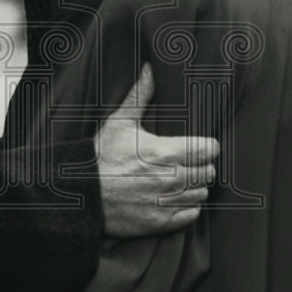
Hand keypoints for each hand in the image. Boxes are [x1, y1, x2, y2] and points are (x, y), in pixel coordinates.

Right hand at [96, 63, 219, 238]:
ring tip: (176, 180)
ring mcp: (167, 202)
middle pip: (209, 172)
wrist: (81, 194)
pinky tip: (172, 198)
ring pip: (201, 193)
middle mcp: (171, 178)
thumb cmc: (100, 157)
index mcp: (166, 152)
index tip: (195, 146)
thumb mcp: (119, 122)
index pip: (210, 149)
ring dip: (193, 186)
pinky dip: (187, 207)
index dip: (205, 146)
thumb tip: (150, 68)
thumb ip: (140, 95)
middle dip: (199, 166)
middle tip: (183, 163)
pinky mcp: (161, 222)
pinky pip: (192, 214)